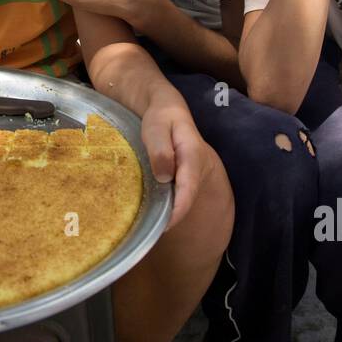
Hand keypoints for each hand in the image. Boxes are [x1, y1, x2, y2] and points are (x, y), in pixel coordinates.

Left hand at [139, 101, 225, 231]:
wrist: (166, 107)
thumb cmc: (160, 116)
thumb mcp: (157, 126)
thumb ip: (161, 149)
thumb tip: (164, 177)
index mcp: (192, 156)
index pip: (188, 189)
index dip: (178, 210)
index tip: (164, 227)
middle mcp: (194, 169)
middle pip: (186, 199)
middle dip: (172, 218)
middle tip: (150, 233)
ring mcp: (189, 174)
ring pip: (181, 198)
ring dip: (168, 213)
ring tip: (146, 227)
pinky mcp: (180, 176)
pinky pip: (175, 193)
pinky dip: (164, 203)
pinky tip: (147, 210)